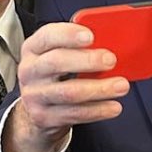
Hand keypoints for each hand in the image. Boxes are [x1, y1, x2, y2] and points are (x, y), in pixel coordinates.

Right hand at [4, 22, 130, 151]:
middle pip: (56, 62)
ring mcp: (34, 96)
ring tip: (121, 86)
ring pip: (69, 92)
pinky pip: (74, 114)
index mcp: (33, 48)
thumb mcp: (59, 54)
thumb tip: (111, 43)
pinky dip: (97, 110)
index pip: (47, 36)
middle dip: (87, 60)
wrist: (38, 108)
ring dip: (99, 89)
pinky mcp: (44, 117)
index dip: (69, 34)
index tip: (91, 36)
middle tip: (111, 60)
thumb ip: (79, 47)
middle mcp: (29, 71)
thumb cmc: (55, 74)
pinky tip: (113, 106)